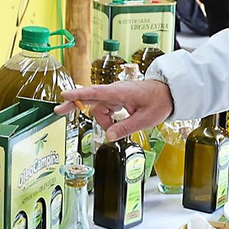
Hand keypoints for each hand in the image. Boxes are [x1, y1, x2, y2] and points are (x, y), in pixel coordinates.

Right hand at [56, 79, 172, 141]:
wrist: (169, 92)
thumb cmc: (159, 101)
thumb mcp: (145, 119)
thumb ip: (125, 128)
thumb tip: (108, 136)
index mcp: (120, 92)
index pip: (95, 92)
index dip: (79, 95)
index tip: (65, 96)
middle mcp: (115, 92)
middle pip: (90, 97)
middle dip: (74, 103)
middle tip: (58, 110)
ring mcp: (116, 95)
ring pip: (100, 109)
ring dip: (103, 121)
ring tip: (115, 130)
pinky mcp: (118, 99)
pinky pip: (106, 109)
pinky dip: (107, 119)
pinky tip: (114, 125)